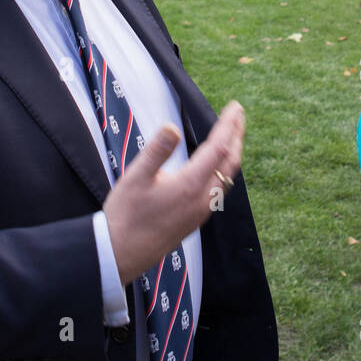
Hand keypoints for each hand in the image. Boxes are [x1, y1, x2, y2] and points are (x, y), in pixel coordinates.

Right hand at [103, 101, 244, 285]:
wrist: (122, 254)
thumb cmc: (125, 214)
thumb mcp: (135, 177)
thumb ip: (157, 151)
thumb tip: (173, 127)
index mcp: (189, 184)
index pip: (219, 147)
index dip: (229, 125)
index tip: (235, 106)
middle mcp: (202, 199)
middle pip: (230, 162)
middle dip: (237, 135)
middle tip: (238, 114)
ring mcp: (201, 211)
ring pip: (228, 177)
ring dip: (233, 153)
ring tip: (233, 135)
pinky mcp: (196, 219)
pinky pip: (221, 189)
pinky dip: (225, 170)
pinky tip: (217, 167)